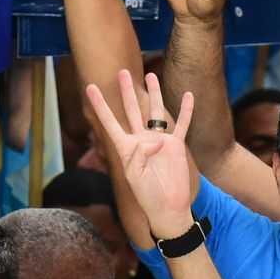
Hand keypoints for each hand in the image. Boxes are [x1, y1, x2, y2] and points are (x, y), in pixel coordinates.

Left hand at [86, 70, 195, 236]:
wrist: (168, 206)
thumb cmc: (147, 195)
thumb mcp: (136, 177)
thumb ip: (140, 155)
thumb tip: (157, 140)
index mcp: (126, 147)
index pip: (110, 122)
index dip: (100, 105)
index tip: (90, 87)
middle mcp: (141, 140)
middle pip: (132, 110)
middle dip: (126, 91)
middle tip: (122, 72)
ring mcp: (159, 141)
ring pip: (155, 112)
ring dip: (154, 94)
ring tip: (150, 75)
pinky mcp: (176, 146)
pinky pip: (182, 124)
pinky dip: (186, 110)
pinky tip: (188, 95)